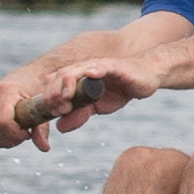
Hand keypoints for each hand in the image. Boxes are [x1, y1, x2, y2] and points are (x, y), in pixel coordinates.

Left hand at [34, 49, 159, 133]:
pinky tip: (91, 74)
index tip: (52, 113)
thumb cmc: (120, 90)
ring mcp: (98, 66)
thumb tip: (59, 127)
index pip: (53, 81)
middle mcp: (83, 69)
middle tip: (59, 110)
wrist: (146, 78)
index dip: (47, 97)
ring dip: (67, 83)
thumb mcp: (97, 108)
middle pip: (60, 75)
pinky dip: (95, 70)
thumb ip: (79, 115)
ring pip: (76, 70)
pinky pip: (103, 66)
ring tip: (66, 97)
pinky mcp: (115, 66)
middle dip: (54, 93)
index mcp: (77, 77)